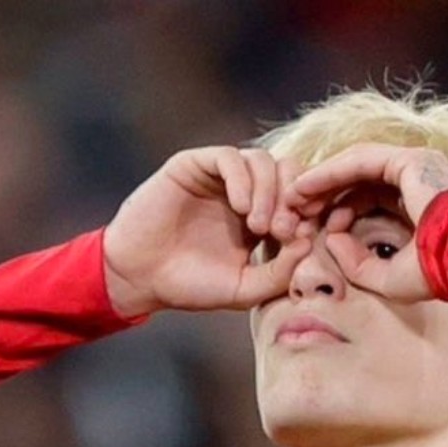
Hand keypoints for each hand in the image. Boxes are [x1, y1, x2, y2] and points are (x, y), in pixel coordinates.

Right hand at [103, 147, 314, 316]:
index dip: (306, 214)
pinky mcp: (194, 165)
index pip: (297, 198)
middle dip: (292, 199)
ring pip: (261, 160)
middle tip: (282, 230)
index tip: (302, 239)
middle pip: (286, 172)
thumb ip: (279, 272)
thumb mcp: (244, 288)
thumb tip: (308, 242)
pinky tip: (242, 207)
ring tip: (259, 225)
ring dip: (269, 191)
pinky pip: (228, 157)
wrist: (140, 277)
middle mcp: (243, 191)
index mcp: (260, 217)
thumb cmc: (190, 285)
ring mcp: (219, 177)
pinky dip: (242, 178)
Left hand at [286, 144, 447, 302]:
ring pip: (354, 166)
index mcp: (419, 200)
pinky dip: (330, 173)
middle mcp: (418, 176)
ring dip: (321, 182)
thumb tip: (332, 240)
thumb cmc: (436, 274)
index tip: (310, 228)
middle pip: (358, 179)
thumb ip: (357, 263)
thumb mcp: (387, 277)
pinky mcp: (409, 160)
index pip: (368, 196)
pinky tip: (305, 188)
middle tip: (293, 211)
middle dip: (323, 194)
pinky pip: (359, 161)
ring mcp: (416, 163)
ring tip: (293, 199)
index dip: (336, 210)